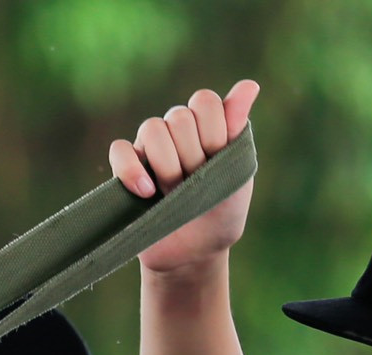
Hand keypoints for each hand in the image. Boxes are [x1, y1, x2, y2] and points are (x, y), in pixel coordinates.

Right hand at [109, 80, 259, 277]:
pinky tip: (148, 193)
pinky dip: (132, 170)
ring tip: (173, 194)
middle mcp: (177, 131)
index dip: (212, 131)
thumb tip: (250, 84)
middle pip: (178, 117)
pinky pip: (120, 150)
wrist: (194, 254)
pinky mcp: (126, 170)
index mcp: (206, 126)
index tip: (218, 160)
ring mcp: (150, 149)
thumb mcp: (237, 173)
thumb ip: (236, 130)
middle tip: (196, 185)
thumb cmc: (220, 214)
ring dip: (167, 166)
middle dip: (192, 157)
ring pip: (151, 130)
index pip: (204, 101)